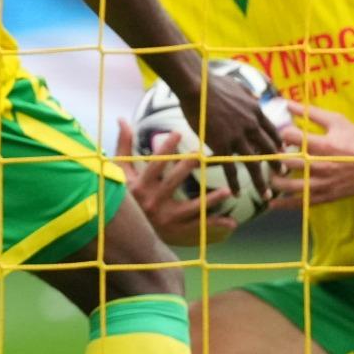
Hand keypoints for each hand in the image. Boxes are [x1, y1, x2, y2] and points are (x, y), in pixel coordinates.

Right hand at [114, 120, 234, 246]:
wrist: (126, 234)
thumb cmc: (126, 197)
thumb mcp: (121, 173)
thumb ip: (124, 146)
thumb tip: (122, 119)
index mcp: (139, 187)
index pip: (154, 165)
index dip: (165, 149)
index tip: (177, 133)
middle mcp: (152, 203)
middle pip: (172, 182)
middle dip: (187, 167)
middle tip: (201, 154)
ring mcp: (166, 218)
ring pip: (191, 208)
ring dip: (210, 200)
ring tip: (227, 190)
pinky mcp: (177, 231)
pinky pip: (198, 226)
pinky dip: (215, 224)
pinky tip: (232, 222)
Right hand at [179, 65, 285, 203]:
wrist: (197, 87)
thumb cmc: (212, 83)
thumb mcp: (238, 85)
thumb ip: (248, 94)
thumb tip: (255, 97)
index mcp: (255, 111)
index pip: (271, 131)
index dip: (277, 143)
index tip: (282, 152)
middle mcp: (251, 125)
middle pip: (268, 149)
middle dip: (277, 163)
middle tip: (284, 174)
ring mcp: (238, 137)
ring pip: (254, 163)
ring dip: (261, 181)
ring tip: (267, 194)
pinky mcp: (223, 145)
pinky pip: (231, 168)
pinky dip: (234, 183)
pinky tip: (236, 193)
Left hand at [275, 99, 353, 209]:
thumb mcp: (336, 121)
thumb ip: (310, 112)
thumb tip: (285, 102)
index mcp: (323, 144)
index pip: (290, 137)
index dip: (278, 134)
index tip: (274, 134)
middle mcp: (321, 165)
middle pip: (287, 162)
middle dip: (272, 158)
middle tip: (263, 155)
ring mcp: (323, 183)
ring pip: (291, 186)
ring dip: (275, 182)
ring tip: (267, 176)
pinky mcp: (326, 196)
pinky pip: (302, 202)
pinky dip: (285, 204)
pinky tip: (272, 202)